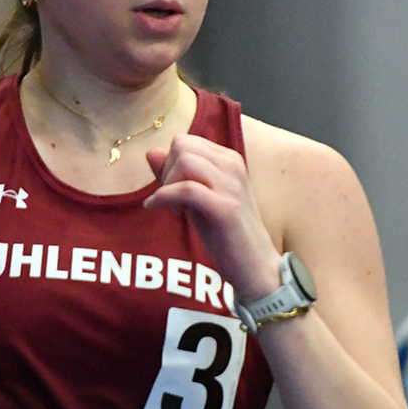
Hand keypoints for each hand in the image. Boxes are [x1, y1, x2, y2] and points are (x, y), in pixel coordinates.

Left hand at [142, 135, 281, 301]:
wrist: (256, 267)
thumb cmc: (227, 235)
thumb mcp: (197, 200)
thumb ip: (176, 175)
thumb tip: (151, 151)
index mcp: (230, 161)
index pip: (186, 142)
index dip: (170, 163)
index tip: (172, 189)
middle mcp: (234, 166)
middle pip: (183, 145)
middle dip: (167, 170)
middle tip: (170, 198)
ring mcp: (232, 186)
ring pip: (185, 161)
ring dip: (168, 184)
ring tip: (173, 208)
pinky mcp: (226, 208)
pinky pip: (186, 189)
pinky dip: (164, 197)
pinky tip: (155, 208)